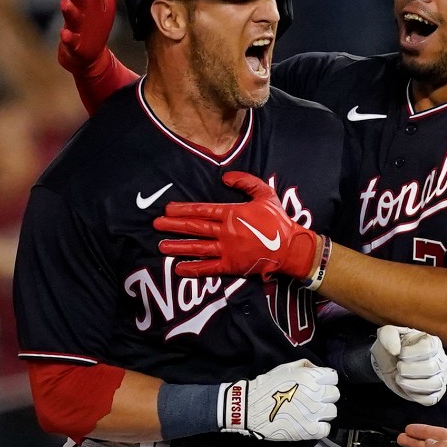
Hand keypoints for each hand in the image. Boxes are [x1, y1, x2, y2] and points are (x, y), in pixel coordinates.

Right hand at [57, 0, 119, 73]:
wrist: (87, 53)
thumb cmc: (95, 21)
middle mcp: (79, 9)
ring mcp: (75, 26)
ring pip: (70, 16)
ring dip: (68, 10)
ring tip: (65, 3)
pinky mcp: (74, 44)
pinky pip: (69, 40)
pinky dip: (67, 38)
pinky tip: (65, 34)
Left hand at [155, 172, 320, 280]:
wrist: (290, 247)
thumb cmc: (278, 220)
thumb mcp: (265, 193)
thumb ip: (245, 182)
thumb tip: (224, 177)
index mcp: (232, 213)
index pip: (202, 210)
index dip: (183, 210)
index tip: (167, 210)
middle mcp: (225, 231)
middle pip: (194, 228)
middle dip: (173, 226)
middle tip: (155, 225)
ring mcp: (227, 250)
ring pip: (197, 248)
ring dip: (178, 247)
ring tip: (161, 246)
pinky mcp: (232, 266)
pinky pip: (209, 268)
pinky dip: (193, 269)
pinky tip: (179, 269)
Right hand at [219, 359, 338, 440]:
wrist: (250, 407)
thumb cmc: (267, 386)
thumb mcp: (286, 367)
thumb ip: (306, 365)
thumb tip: (318, 370)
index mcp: (311, 378)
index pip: (333, 378)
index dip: (327, 381)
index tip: (319, 385)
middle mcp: (315, 394)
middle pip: (334, 394)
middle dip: (326, 396)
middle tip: (314, 399)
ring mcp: (314, 413)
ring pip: (332, 411)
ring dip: (324, 411)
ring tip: (311, 412)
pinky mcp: (309, 430)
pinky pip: (326, 429)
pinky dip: (321, 427)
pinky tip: (311, 424)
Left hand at [371, 325, 446, 405]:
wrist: (389, 364)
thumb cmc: (392, 347)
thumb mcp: (386, 334)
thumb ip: (388, 336)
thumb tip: (395, 351)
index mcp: (432, 342)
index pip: (428, 348)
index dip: (409, 354)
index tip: (400, 354)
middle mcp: (441, 359)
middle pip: (432, 368)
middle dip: (408, 370)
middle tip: (398, 367)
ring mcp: (441, 377)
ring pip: (434, 385)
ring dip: (412, 384)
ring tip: (400, 378)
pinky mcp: (436, 393)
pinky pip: (430, 399)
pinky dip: (415, 396)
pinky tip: (406, 388)